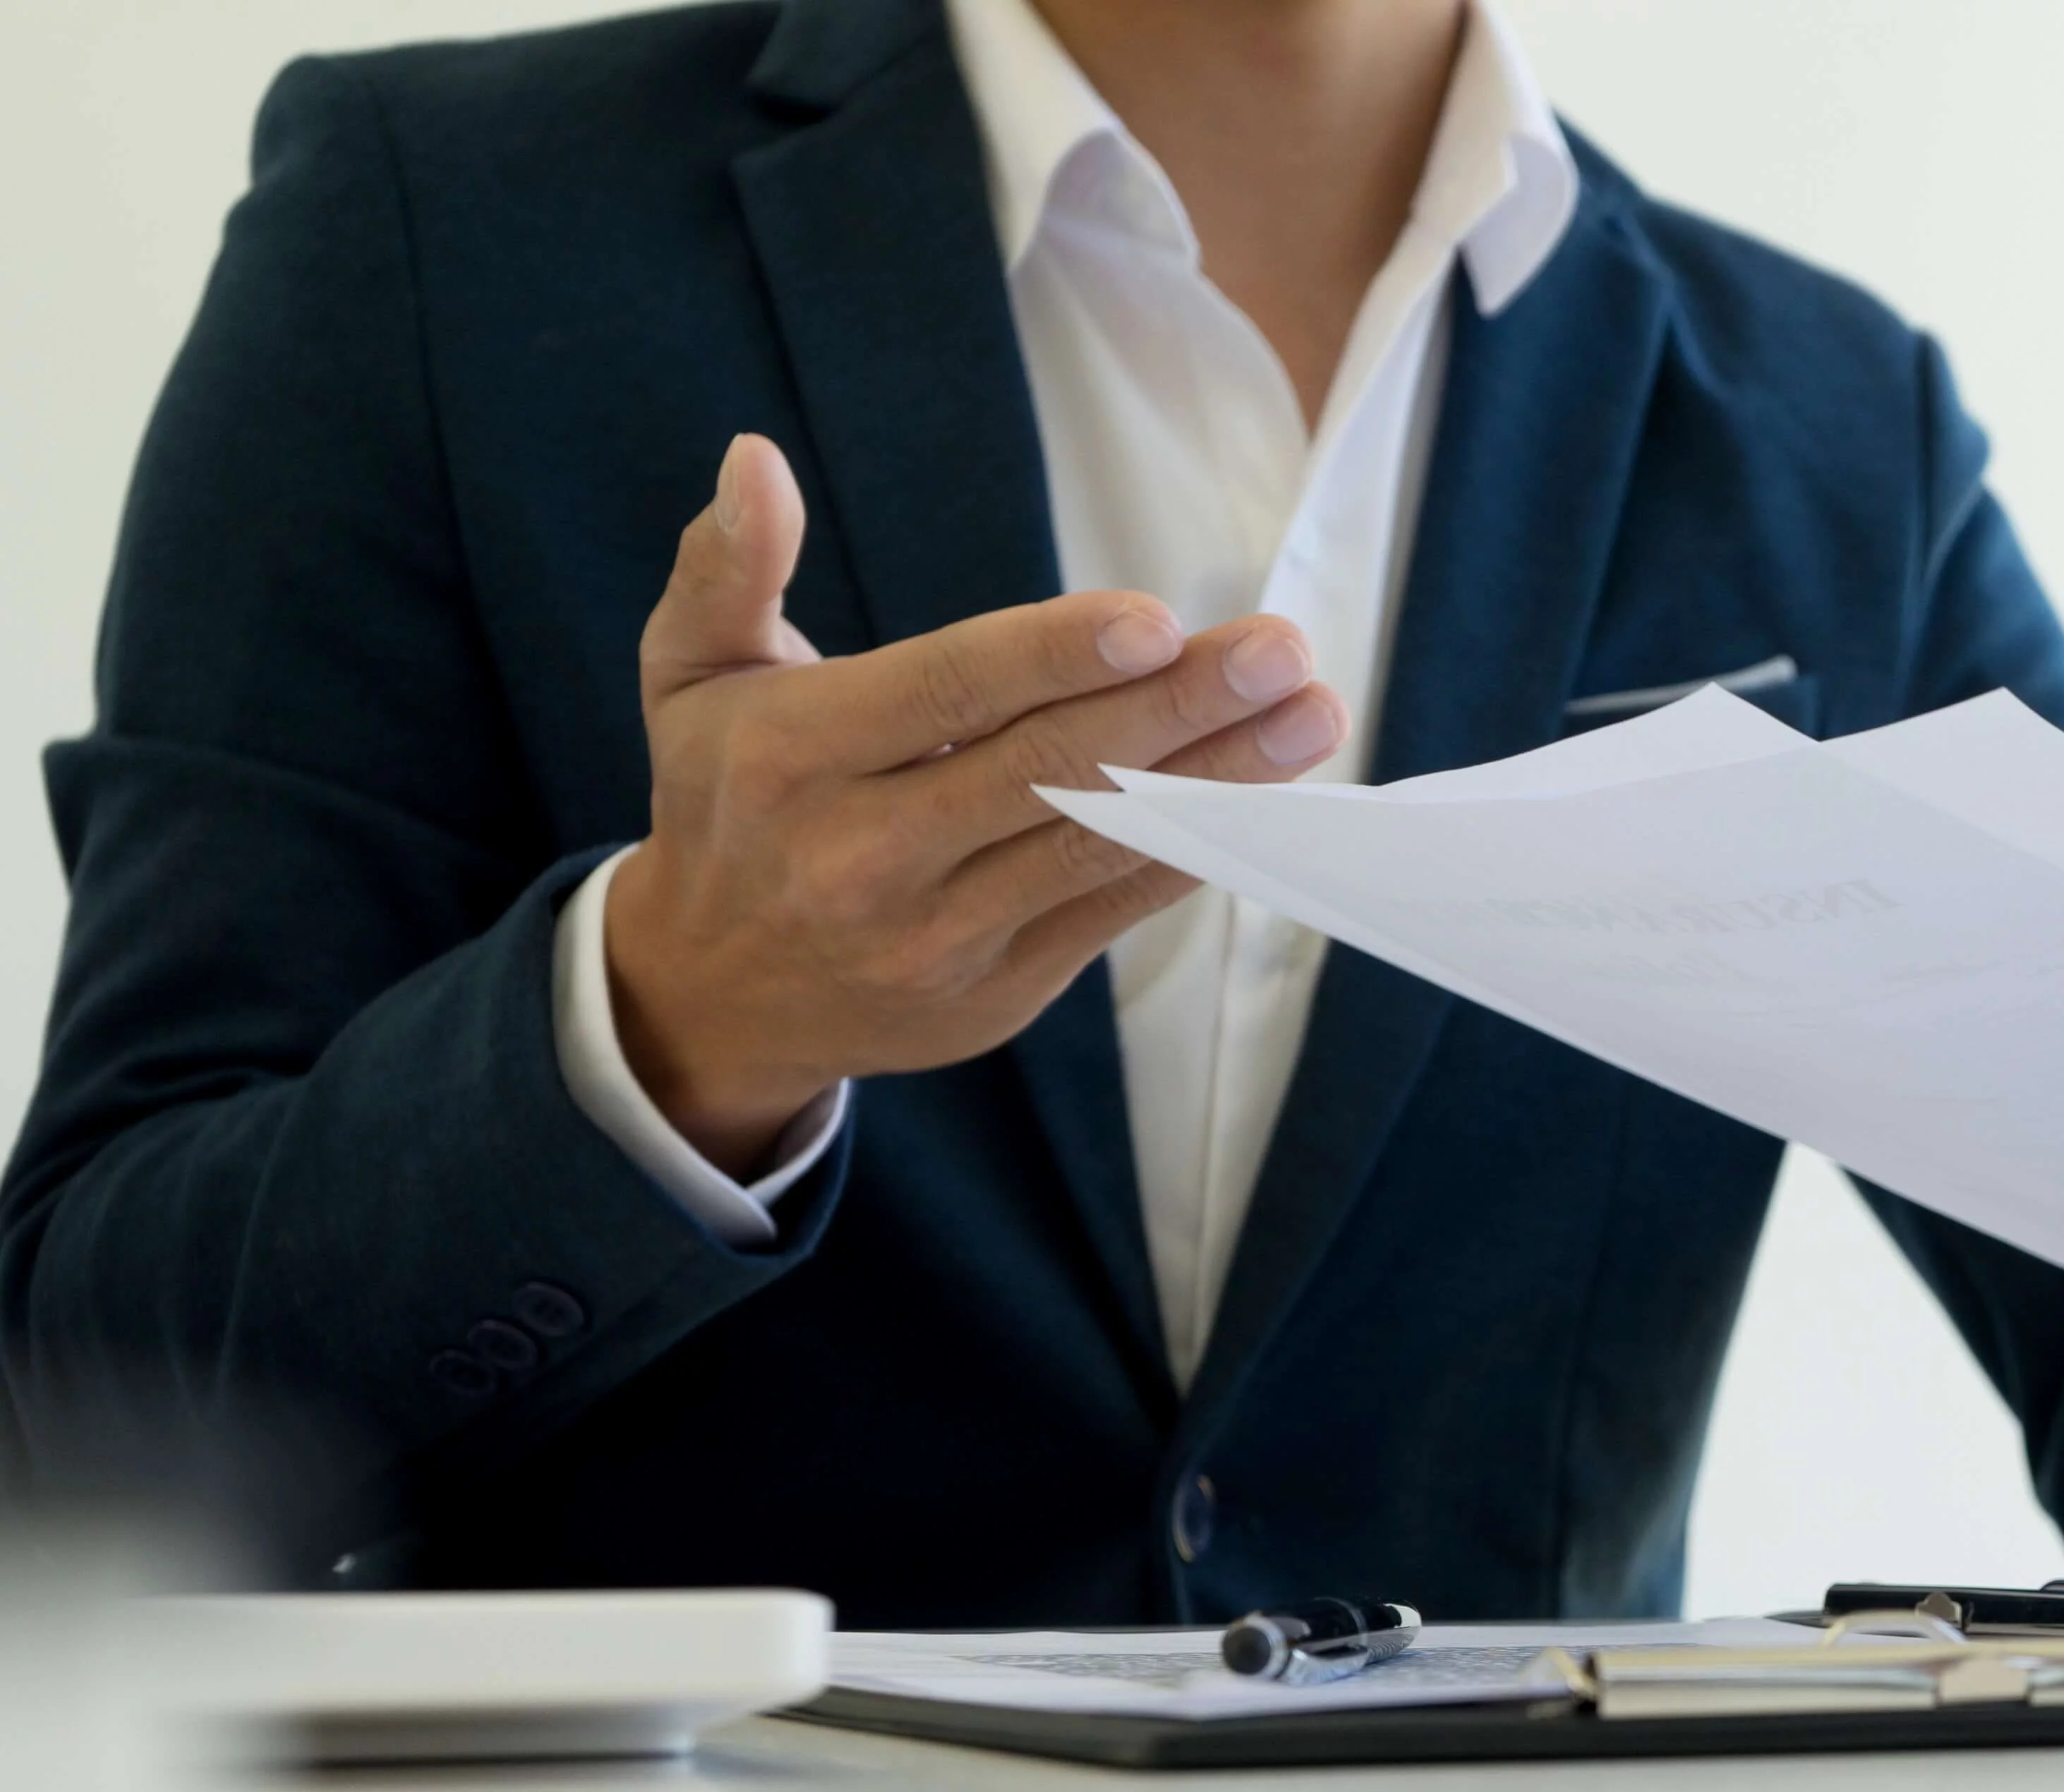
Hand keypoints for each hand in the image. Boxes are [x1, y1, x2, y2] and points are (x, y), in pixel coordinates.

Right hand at [604, 434, 1352, 1170]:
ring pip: (1097, 844)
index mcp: (792, 758)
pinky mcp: (1003, 988)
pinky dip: (1193, 850)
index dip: (1054, 657)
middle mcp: (864, 854)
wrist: (715, 995)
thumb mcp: (688, 676)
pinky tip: (1265, 795)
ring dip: (1218, 779)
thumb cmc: (722, 799)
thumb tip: (754, 459)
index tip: (1156, 623)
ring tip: (1310, 715)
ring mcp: (938, 934)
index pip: (945, 695)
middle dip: (1177, 708)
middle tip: (1282, 652)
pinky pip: (1112, 909)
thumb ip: (727, 566)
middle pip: (1045, 769)